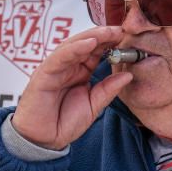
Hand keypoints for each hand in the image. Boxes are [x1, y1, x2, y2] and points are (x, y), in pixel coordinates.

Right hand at [11, 26, 132, 149]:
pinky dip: (74, 49)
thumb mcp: (93, 105)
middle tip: (120, 30)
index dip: (111, 42)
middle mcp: (68, 67)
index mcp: (80, 72)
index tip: (127, 37)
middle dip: (103, 35)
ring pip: (73, 46)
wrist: (43, 141)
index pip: (96, 51)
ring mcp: (55, 68)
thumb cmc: (64, 122)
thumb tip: (128, 75)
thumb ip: (109, 90)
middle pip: (86, 44)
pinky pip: (59, 58)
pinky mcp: (44, 74)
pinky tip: (89, 43)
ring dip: (91, 37)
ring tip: (108, 32)